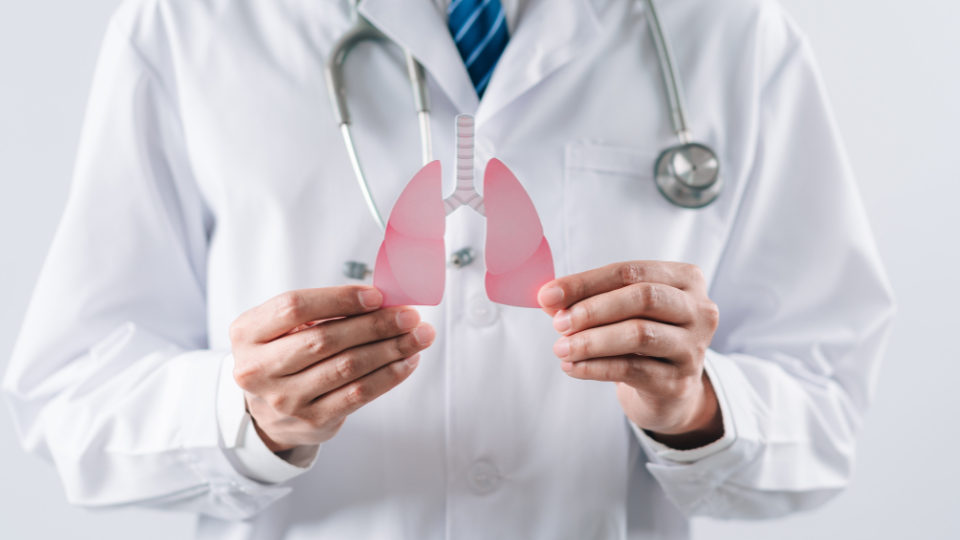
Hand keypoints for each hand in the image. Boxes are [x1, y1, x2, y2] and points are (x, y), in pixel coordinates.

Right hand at [229, 286, 435, 451]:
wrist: (269, 412)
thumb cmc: (284, 355)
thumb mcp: (284, 328)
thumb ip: (323, 311)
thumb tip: (383, 299)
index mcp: (247, 333)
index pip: (293, 307)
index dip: (338, 298)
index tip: (376, 295)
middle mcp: (258, 368)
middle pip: (325, 339)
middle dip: (375, 324)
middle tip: (410, 315)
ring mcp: (284, 399)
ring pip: (347, 366)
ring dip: (390, 348)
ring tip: (419, 336)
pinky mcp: (312, 420)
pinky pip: (358, 394)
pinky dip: (389, 375)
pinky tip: (408, 361)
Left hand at [538, 262, 722, 449]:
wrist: (668, 390)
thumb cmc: (642, 337)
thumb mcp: (619, 312)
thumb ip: (587, 300)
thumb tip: (548, 297)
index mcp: (685, 279)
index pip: (630, 272)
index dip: (586, 282)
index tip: (548, 294)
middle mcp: (699, 310)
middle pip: (643, 298)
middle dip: (593, 309)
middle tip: (559, 323)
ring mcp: (693, 348)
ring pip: (639, 334)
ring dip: (592, 341)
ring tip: (561, 348)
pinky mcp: (679, 383)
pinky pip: (632, 370)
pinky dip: (596, 367)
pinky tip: (572, 367)